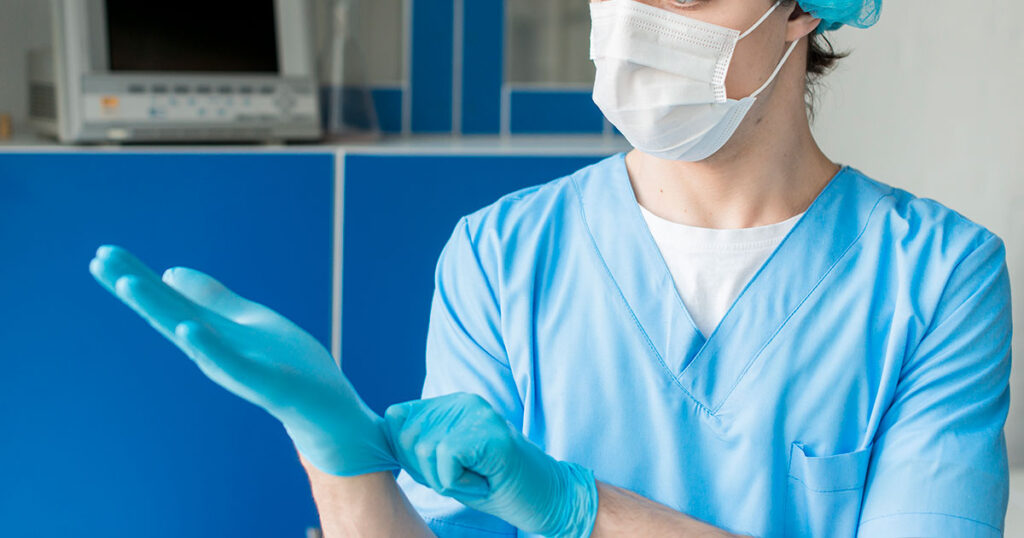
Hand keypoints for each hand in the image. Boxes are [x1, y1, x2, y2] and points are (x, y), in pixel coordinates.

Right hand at [89, 245, 396, 476]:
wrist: (327, 408)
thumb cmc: (289, 364)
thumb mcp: (249, 321)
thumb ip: (212, 300)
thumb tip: (169, 272)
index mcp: (212, 333)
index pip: (169, 301)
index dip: (137, 277)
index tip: (103, 253)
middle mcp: (214, 350)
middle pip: (168, 314)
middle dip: (135, 288)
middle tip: (99, 260)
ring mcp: (237, 366)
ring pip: (191, 335)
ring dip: (160, 309)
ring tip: (129, 283)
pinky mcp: (265, 382)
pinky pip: (232, 364)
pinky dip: (209, 347)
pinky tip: (188, 328)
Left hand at [384, 392, 598, 537]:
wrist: (545, 498)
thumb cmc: (493, 484)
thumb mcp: (447, 462)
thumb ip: (418, 445)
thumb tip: (381, 433)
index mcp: (451, 403)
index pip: (396, 419)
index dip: (408, 455)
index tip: (445, 468)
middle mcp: (463, 401)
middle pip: (406, 438)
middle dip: (427, 471)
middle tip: (466, 475)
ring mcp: (478, 413)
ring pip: (424, 452)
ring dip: (446, 479)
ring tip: (477, 476)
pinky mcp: (487, 432)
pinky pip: (445, 462)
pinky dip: (459, 483)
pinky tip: (484, 480)